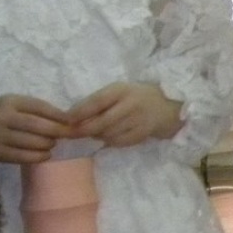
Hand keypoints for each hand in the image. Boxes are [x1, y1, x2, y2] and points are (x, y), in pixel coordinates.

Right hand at [0, 95, 72, 164]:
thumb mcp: (6, 106)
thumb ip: (28, 110)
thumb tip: (60, 118)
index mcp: (8, 101)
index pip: (38, 106)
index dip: (57, 114)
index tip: (71, 120)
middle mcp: (3, 116)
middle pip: (37, 125)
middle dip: (56, 131)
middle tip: (67, 135)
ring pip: (32, 141)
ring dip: (47, 144)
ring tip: (52, 144)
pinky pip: (23, 156)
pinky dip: (38, 157)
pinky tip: (45, 155)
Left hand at [65, 82, 181, 147]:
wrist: (165, 107)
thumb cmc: (135, 96)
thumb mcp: (119, 91)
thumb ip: (100, 100)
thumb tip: (73, 116)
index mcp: (121, 90)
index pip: (97, 101)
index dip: (80, 111)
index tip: (66, 119)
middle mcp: (130, 105)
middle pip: (101, 122)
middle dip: (84, 130)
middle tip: (72, 133)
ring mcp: (137, 121)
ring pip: (108, 134)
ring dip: (96, 135)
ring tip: (94, 131)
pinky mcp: (141, 134)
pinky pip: (118, 142)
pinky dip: (109, 141)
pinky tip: (108, 136)